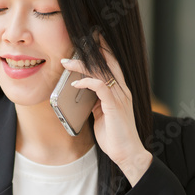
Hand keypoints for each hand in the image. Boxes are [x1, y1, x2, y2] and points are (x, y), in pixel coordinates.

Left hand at [63, 41, 152, 184]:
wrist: (127, 154)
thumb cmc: (114, 136)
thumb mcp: (102, 115)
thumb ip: (96, 102)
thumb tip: (82, 93)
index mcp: (121, 91)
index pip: (112, 65)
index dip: (102, 51)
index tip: (88, 42)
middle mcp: (122, 91)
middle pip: (109, 62)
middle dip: (94, 49)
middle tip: (79, 40)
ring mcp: (120, 97)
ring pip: (101, 72)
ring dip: (82, 65)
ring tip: (67, 63)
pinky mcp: (115, 106)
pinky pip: (100, 87)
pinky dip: (87, 82)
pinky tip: (76, 82)